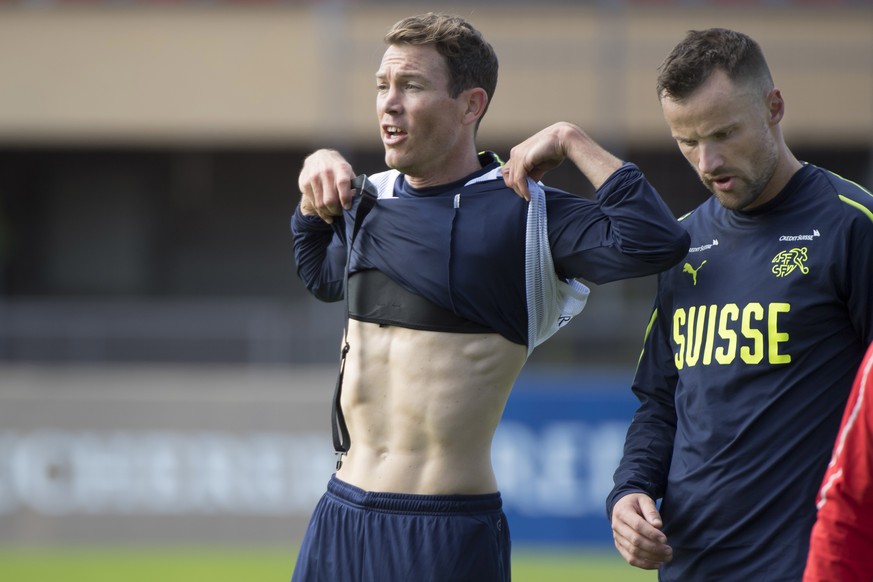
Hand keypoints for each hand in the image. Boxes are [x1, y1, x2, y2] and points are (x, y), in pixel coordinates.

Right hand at [298, 149, 354, 223]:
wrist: (319, 157)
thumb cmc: (338, 169)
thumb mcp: (348, 172)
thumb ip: (354, 186)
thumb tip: (358, 202)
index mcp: (340, 167)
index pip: (342, 184)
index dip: (345, 198)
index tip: (347, 207)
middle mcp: (326, 171)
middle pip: (330, 199)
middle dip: (336, 210)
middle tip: (340, 212)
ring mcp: (313, 177)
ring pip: (321, 204)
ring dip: (329, 213)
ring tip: (333, 214)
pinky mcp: (304, 183)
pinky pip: (313, 203)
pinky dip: (321, 212)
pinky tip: (326, 214)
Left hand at [502, 122, 621, 199]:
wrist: (563, 139)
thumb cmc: (554, 150)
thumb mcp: (540, 165)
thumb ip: (532, 174)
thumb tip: (528, 186)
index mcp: (518, 153)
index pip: (508, 172)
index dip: (515, 183)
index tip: (525, 190)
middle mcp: (515, 153)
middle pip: (508, 177)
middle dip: (517, 189)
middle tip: (527, 195)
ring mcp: (517, 156)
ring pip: (512, 180)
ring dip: (520, 191)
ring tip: (529, 196)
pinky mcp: (523, 160)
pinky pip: (518, 180)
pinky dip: (523, 190)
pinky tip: (529, 196)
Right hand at [611, 493, 672, 569]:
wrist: (623, 505)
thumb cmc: (637, 502)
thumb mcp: (645, 500)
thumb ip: (651, 511)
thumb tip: (658, 525)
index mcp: (622, 512)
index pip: (637, 525)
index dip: (651, 533)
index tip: (665, 539)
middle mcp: (617, 525)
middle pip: (635, 541)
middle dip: (654, 548)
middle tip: (669, 550)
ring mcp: (617, 537)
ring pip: (633, 552)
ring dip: (652, 557)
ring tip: (667, 557)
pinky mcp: (619, 546)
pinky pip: (630, 559)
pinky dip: (644, 564)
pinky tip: (657, 564)